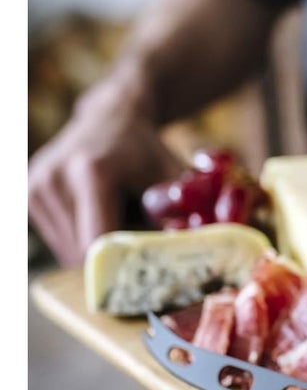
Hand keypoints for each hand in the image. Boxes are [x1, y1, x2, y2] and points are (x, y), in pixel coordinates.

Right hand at [28, 75, 183, 265]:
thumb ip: (184, 213)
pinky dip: (79, 239)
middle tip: (137, 250)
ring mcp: (35, 186)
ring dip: (94, 251)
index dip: (122, 263)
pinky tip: (96, 214)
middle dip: (112, 260)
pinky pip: (57, 239)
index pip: (98, 242)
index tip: (145, 272)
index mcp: (90, 172)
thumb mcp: (172, 175)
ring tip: (115, 221)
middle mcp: (54, 178)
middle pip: (81, 251)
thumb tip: (196, 248)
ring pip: (67, 251)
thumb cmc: (147, 150)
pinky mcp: (26, 194)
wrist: (111, 116)